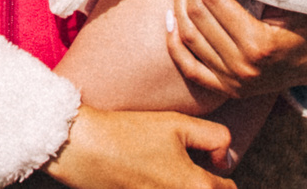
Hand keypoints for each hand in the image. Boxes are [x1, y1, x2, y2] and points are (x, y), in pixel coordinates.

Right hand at [40, 106, 233, 188]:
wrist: (82, 149)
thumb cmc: (129, 134)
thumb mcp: (177, 124)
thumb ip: (214, 138)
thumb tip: (224, 159)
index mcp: (196, 187)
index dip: (221, 173)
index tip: (210, 161)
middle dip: (205, 185)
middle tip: (190, 166)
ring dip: (182, 185)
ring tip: (166, 170)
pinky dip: (160, 188)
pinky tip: (150, 177)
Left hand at [166, 0, 306, 101]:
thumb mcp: (289, 2)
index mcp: (259, 44)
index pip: (213, 0)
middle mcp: (242, 67)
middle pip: (197, 16)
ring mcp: (233, 82)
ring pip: (189, 38)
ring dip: (178, 6)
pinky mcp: (227, 90)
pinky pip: (190, 68)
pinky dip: (175, 44)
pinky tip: (170, 19)